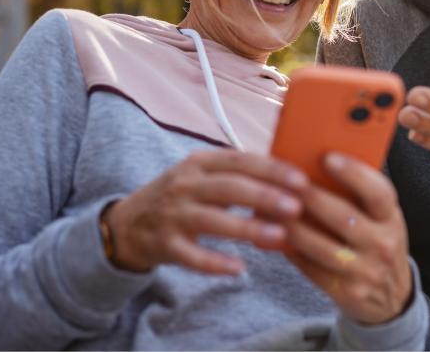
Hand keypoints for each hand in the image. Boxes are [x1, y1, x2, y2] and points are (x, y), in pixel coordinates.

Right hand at [104, 150, 308, 273]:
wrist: (128, 224)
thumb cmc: (182, 197)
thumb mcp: (204, 177)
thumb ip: (240, 175)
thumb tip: (291, 181)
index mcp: (199, 163)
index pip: (239, 160)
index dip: (271, 169)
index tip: (301, 180)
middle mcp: (184, 185)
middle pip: (229, 187)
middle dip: (265, 196)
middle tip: (296, 207)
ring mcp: (173, 215)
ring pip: (213, 220)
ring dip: (247, 228)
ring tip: (279, 236)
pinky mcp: (165, 245)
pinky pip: (192, 256)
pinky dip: (215, 263)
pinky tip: (239, 269)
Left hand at [283, 152, 412, 324]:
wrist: (392, 295)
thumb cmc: (377, 241)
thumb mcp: (380, 218)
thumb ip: (359, 196)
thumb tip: (314, 166)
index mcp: (391, 218)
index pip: (378, 192)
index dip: (354, 174)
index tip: (327, 157)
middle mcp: (383, 244)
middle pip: (344, 217)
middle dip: (311, 197)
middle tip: (286, 180)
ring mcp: (366, 271)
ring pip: (322, 247)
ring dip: (294, 226)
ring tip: (271, 208)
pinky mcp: (348, 293)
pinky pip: (312, 269)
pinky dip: (291, 251)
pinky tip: (275, 235)